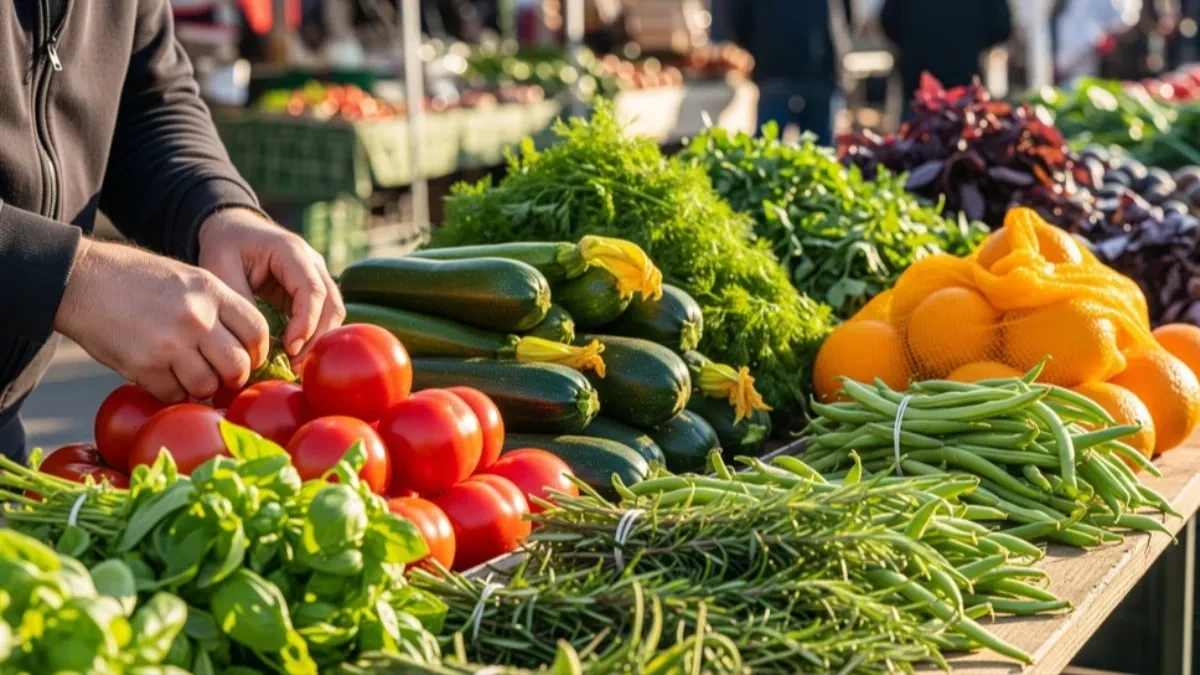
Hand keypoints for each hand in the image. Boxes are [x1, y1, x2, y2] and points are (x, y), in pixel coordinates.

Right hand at [55, 239, 269, 402]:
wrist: (82, 279)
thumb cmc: (136, 279)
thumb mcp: (187, 278)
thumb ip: (217, 307)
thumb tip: (242, 345)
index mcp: (211, 291)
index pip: (257, 331)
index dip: (257, 352)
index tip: (249, 359)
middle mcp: (197, 318)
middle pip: (238, 365)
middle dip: (233, 377)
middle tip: (221, 376)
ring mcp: (171, 343)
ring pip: (207, 385)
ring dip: (201, 387)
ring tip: (187, 375)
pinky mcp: (144, 366)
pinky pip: (173, 393)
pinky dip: (171, 391)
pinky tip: (161, 376)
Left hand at [197, 208, 344, 357]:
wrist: (232, 228)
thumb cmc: (225, 245)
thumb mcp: (221, 268)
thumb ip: (240, 300)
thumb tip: (257, 339)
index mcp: (291, 251)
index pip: (312, 291)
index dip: (306, 322)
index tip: (290, 348)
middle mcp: (312, 262)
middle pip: (331, 304)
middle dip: (317, 338)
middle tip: (296, 367)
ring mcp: (317, 274)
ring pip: (334, 311)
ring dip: (320, 339)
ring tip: (297, 365)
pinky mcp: (313, 289)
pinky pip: (324, 314)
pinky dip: (315, 335)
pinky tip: (297, 354)